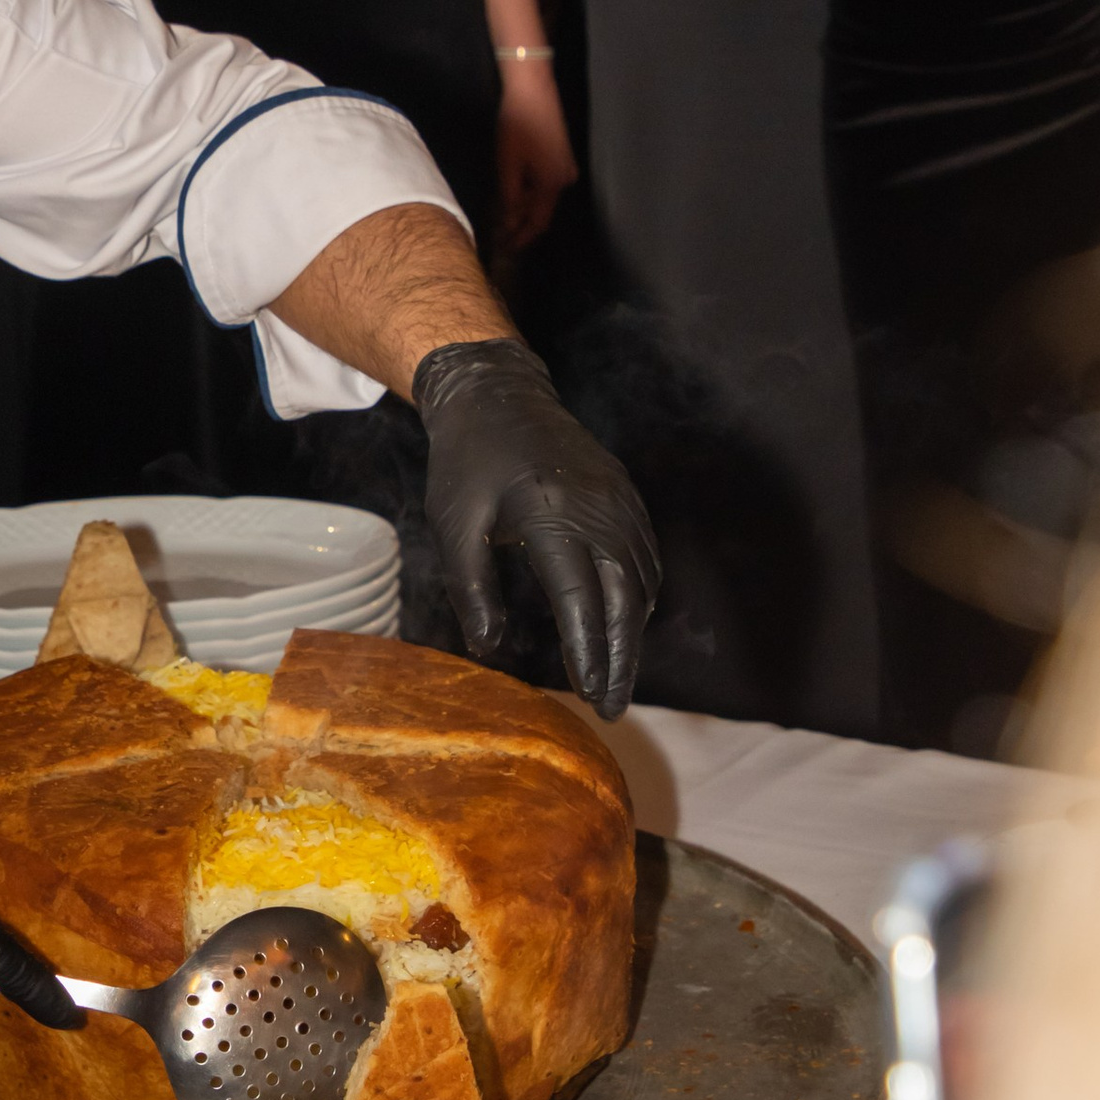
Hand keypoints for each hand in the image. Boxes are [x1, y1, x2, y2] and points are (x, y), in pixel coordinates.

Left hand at [414, 339, 657, 716]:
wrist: (497, 394)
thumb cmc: (467, 462)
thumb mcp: (454, 526)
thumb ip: (472, 589)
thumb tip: (489, 649)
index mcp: (551, 514)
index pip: (581, 598)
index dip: (587, 651)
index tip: (588, 693)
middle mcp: (598, 508)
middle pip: (624, 599)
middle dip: (620, 658)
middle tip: (610, 706)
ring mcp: (619, 500)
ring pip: (641, 582)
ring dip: (632, 634)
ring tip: (615, 678)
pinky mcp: (625, 495)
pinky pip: (645, 557)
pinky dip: (638, 599)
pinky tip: (623, 626)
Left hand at [492, 60, 575, 257]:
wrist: (534, 91)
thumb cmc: (517, 126)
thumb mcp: (508, 165)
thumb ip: (510, 198)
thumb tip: (508, 224)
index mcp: (553, 184)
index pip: (539, 222)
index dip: (522, 238)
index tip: (506, 250)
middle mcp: (565, 180)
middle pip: (543, 211)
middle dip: (522, 225)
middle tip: (501, 237)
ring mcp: (566, 167)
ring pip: (544, 198)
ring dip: (525, 209)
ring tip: (504, 220)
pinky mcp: (561, 156)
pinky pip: (545, 184)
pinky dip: (530, 193)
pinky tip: (514, 196)